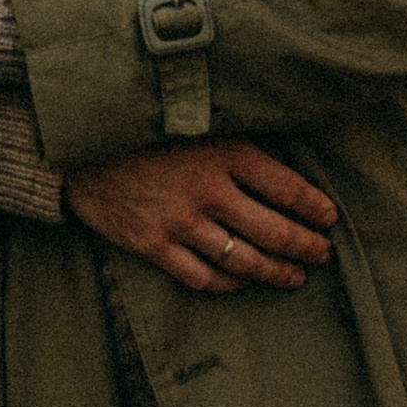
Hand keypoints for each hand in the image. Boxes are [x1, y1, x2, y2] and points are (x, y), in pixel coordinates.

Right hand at [64, 140, 336, 293]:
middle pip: (276, 233)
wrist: (77, 146)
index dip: (317, 209)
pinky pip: (203, 278)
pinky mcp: (153, 246)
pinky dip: (229, 285)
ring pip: (245, 262)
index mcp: (225, 152)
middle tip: (323, 254)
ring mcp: (179, 223)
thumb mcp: (197, 121)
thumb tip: (286, 165)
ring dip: (277, 273)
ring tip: (295, 277)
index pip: (289, 189)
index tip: (329, 218)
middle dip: (308, 248)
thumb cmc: (144, 129)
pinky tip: (242, 283)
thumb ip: (238, 143)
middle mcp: (207, 191)